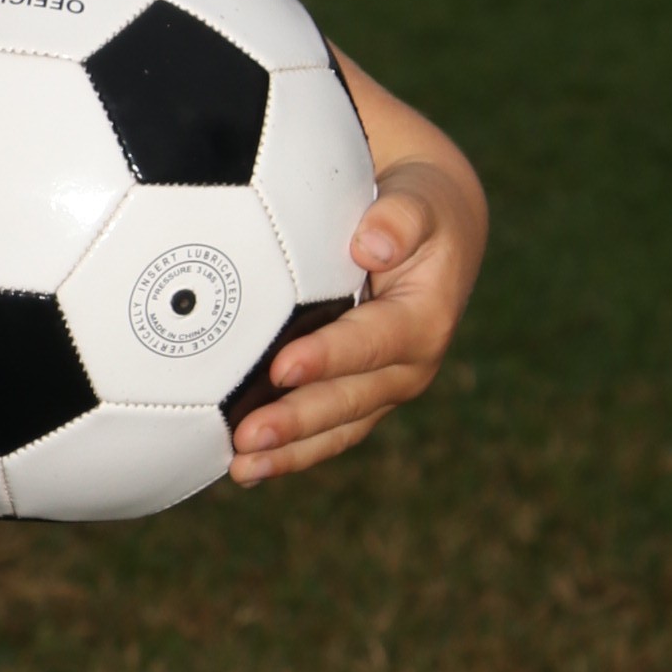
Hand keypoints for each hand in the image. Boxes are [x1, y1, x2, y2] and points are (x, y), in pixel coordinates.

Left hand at [228, 57, 486, 484]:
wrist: (432, 238)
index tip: (282, 366)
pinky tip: (242, 468)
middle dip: (298, 422)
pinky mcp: (359, 397)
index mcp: (423, 320)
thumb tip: (371, 242)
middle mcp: (407, 366)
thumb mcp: (419, 201)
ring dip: (289, 451)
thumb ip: (399, 218)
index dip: (329, 357)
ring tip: (239, 469)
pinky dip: (289, 452)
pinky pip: (325, 431)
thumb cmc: (416, 209)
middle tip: (247, 437)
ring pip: (335, 428)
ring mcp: (382, 387)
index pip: (372, 343)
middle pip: (349, 401)